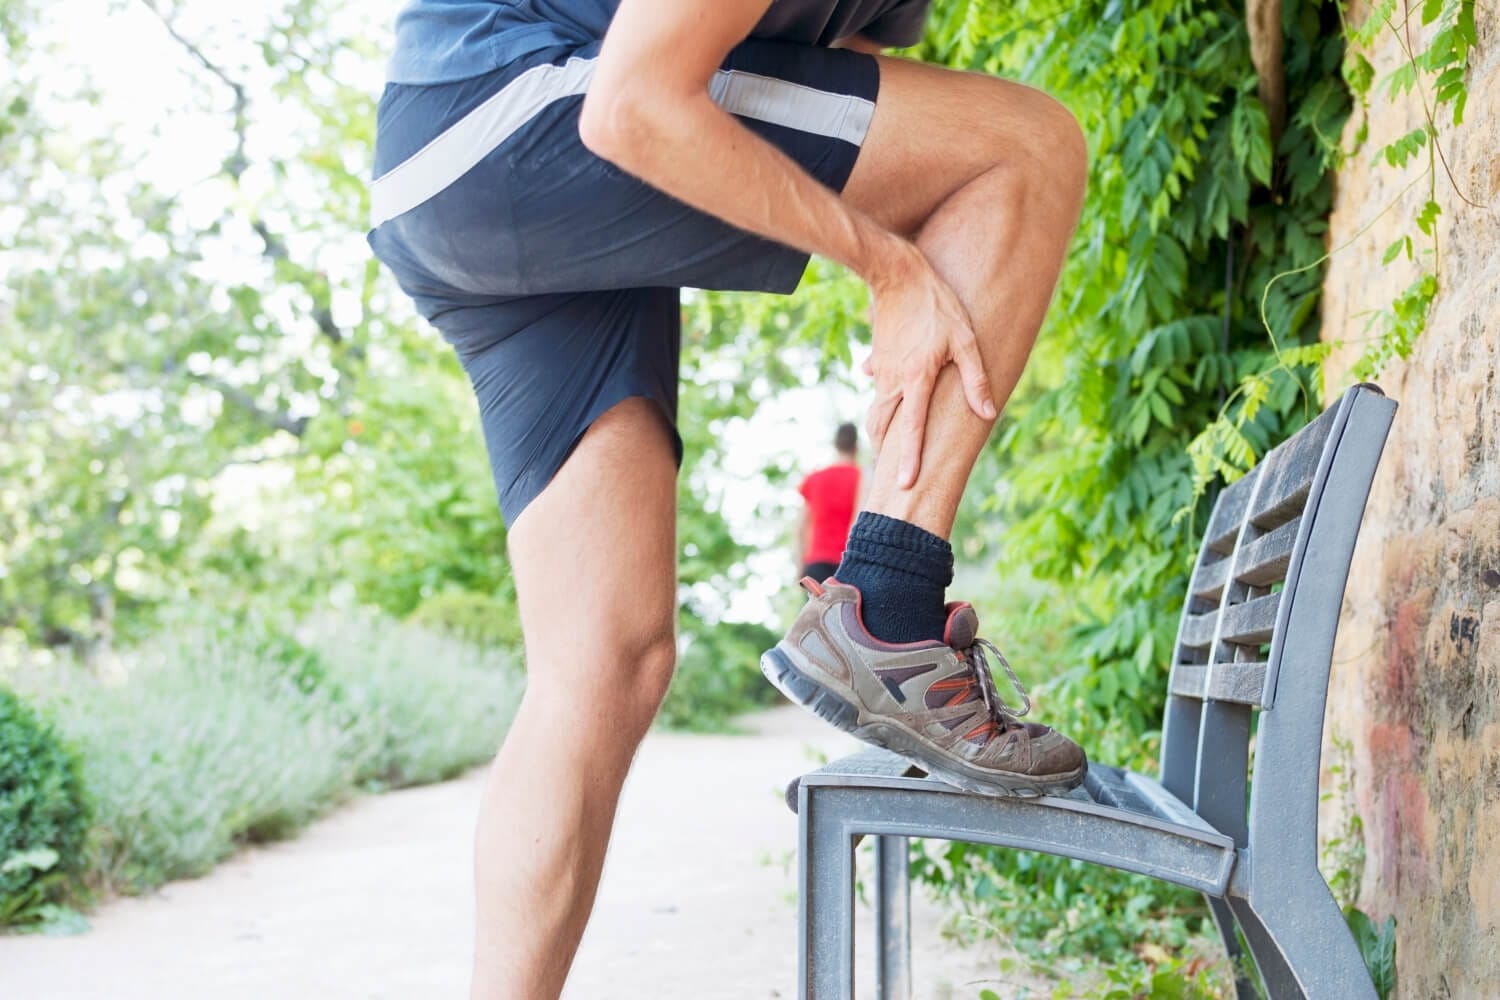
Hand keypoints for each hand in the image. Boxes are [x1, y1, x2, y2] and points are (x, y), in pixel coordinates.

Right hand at [861, 241, 994, 487]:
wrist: (898, 274)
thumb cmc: (937, 305)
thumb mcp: (965, 339)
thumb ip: (976, 378)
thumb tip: (987, 414)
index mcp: (916, 379)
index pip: (911, 429)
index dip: (909, 458)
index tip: (905, 484)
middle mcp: (893, 380)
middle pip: (882, 426)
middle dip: (886, 452)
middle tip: (891, 476)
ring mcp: (882, 370)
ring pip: (877, 409)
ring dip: (881, 430)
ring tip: (888, 449)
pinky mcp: (878, 357)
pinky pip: (878, 385)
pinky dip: (882, 398)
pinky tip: (886, 394)